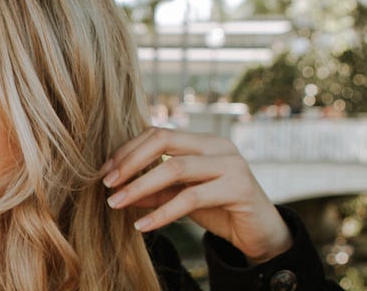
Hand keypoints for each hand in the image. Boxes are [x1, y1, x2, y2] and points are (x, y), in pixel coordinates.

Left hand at [100, 127, 292, 263]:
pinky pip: (191, 198)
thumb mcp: (181, 197)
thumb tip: (119, 189)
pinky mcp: (238, 188)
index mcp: (203, 141)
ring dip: (140, 187)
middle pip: (164, 139)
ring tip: (116, 204)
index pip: (158, 133)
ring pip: (175, 167)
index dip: (128, 150)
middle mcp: (218, 146)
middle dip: (130, 161)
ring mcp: (231, 164)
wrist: (260, 233)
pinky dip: (162, 213)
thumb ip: (155, 190)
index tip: (105, 172)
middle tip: (106, 184)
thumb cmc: (220, 209)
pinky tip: (143, 225)